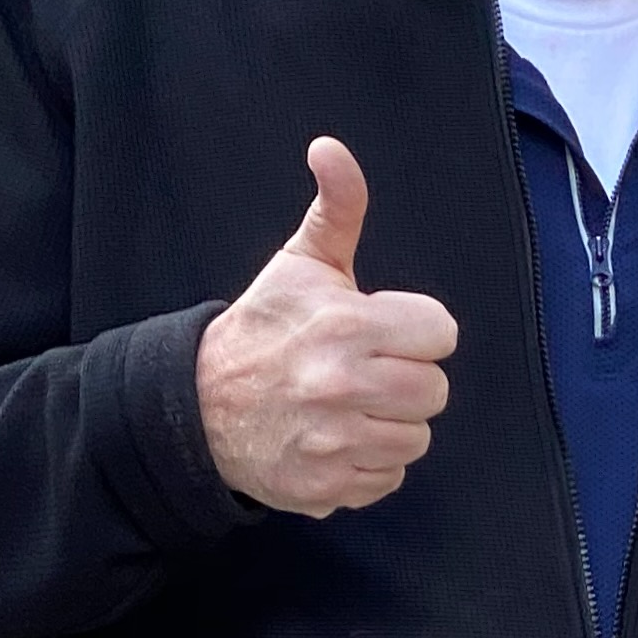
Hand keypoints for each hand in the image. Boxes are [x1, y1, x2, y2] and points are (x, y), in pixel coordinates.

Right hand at [194, 137, 457, 516]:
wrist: (197, 404)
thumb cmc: (262, 329)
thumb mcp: (301, 263)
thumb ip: (337, 206)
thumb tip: (331, 149)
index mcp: (348, 326)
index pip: (441, 334)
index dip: (415, 330)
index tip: (382, 331)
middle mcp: (343, 387)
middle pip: (435, 390)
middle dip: (406, 377)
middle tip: (367, 369)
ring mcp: (334, 443)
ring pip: (416, 438)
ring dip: (390, 423)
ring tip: (352, 404)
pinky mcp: (325, 487)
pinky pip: (387, 479)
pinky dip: (368, 464)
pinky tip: (338, 438)